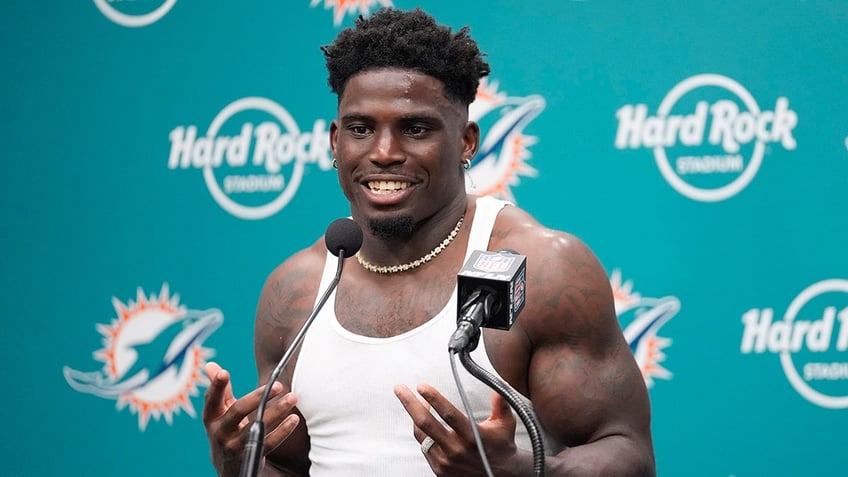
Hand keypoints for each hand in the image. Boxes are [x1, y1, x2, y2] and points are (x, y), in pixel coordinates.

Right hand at [202, 362, 300, 476]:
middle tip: (278, 385)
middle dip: (257, 397)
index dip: (216, 386)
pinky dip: (283, 431)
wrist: (228, 467)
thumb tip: (211, 365)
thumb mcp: (219, 414)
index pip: (211, 400)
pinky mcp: (251, 455)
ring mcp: (234, 446)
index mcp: (211, 418)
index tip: (224, 373)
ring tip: (293, 398)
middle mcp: (220, 432)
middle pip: (238, 411)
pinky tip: (293, 419)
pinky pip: (269, 442)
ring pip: (256, 426)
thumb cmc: (226, 430)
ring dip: (277, 411)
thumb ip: (220, 391)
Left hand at [394, 383, 518, 475]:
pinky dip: (422, 433)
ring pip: (421, 435)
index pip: (448, 414)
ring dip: (415, 416)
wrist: (502, 475)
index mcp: (472, 436)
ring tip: (414, 403)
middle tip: (400, 389)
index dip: (434, 398)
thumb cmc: (501, 446)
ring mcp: (446, 461)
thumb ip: (500, 402)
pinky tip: (424, 423)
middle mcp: (457, 449)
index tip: (422, 386)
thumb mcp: (505, 423)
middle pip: (426, 423)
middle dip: (409, 403)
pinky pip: (424, 447)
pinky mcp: (440, 469)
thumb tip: (499, 382)